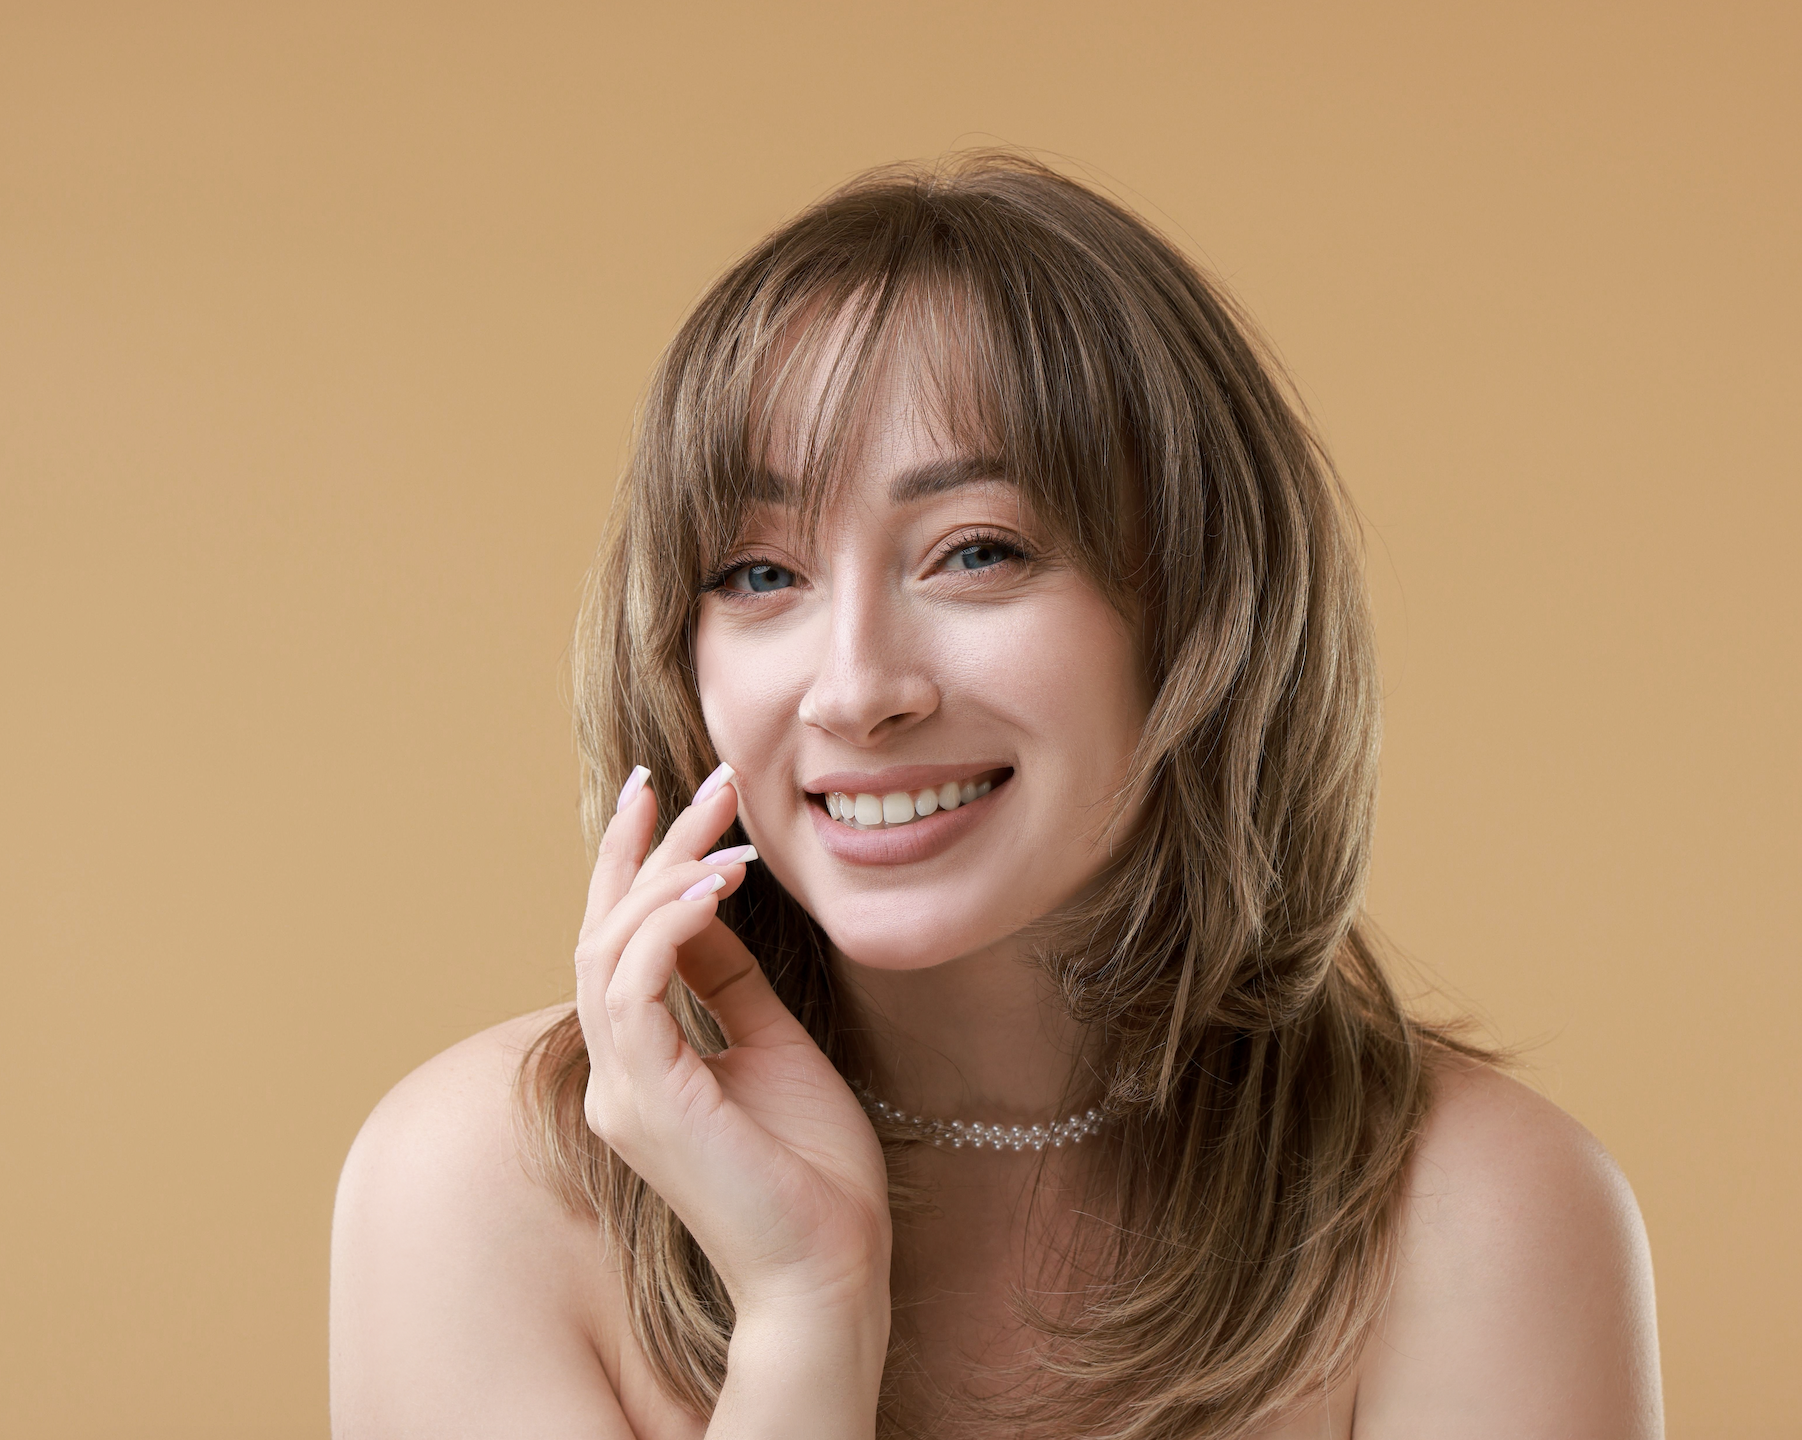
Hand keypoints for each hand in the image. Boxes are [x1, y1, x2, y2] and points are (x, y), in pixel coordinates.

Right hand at [573, 763, 892, 1325]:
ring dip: (663, 875)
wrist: (831, 1266)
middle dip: (643, 849)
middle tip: (685, 780)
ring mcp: (621, 1092)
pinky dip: (668, 927)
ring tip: (724, 827)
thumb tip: (710, 908)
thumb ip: (729, 983)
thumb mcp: (772, 1045)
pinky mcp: (647, 1102)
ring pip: (608, 951)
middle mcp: (615, 1075)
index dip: (636, 867)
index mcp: (639, 1066)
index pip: (618, 945)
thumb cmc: (811, 1167)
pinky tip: (716, 886)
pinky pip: (634, 990)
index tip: (670, 796)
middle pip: (604, 933)